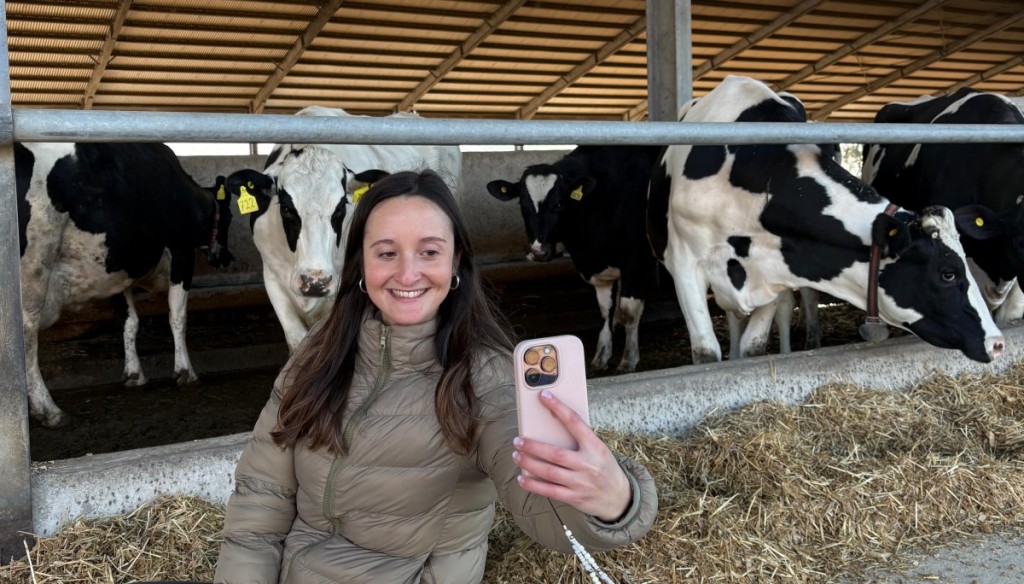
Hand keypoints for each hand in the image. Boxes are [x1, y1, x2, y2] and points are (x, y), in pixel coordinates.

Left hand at [512, 390, 631, 521]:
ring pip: (549, 472)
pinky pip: (550, 491)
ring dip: (529, 464)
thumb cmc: (603, 467)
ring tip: (516, 456)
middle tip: (518, 440)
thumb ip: (579, 439)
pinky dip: (533, 485)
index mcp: (595, 446)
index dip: (558, 408)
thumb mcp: (598, 449)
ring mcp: (581, 483)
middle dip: (533, 447)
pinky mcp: (575, 498)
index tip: (543, 396)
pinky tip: (522, 478)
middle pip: (556, 454)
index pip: (575, 422)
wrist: (619, 497)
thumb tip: (549, 424)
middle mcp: (588, 464)